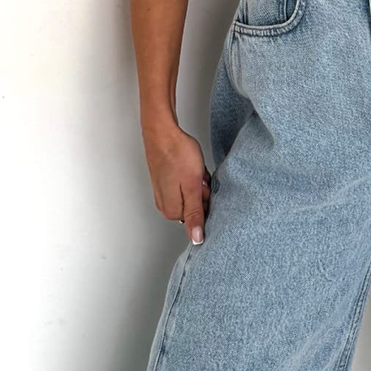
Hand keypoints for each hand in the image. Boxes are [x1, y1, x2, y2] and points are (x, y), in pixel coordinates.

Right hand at [142, 120, 211, 244]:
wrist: (163, 131)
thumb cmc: (177, 154)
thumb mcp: (192, 186)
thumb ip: (195, 214)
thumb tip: (197, 239)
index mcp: (171, 211)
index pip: (199, 218)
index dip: (207, 201)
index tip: (205, 189)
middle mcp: (165, 205)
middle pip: (195, 206)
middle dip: (203, 193)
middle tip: (200, 177)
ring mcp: (164, 192)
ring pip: (192, 194)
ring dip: (199, 183)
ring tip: (195, 169)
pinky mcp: (166, 180)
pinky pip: (186, 184)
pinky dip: (193, 176)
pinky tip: (192, 166)